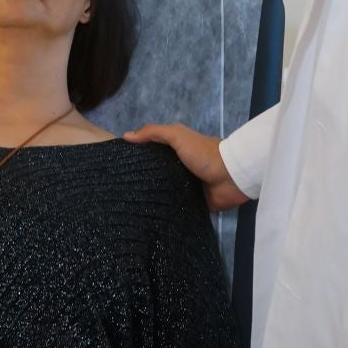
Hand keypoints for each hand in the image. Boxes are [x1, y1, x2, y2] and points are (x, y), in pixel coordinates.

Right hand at [124, 123, 249, 210]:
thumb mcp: (177, 136)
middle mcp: (178, 168)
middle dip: (140, 180)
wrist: (231, 177)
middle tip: (119, 189)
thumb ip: (154, 133)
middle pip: (155, 173)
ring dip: (151, 196)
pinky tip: (148, 215)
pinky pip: (175, 207)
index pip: (151, 154)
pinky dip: (165, 210)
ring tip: (128, 205)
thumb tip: (126, 136)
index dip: (135, 157)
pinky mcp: (192, 204)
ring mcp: (185, 187)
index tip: (116, 165)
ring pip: (162, 191)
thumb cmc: (204, 153)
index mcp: (175, 152)